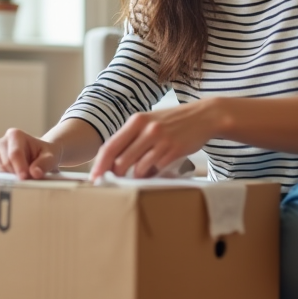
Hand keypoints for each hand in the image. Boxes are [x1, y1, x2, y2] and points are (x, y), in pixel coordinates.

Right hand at [0, 129, 62, 179]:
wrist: (37, 154)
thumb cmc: (44, 154)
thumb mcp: (50, 157)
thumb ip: (44, 164)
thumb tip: (34, 173)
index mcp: (15, 134)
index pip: (15, 153)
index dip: (19, 167)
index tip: (24, 178)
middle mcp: (1, 141)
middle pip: (4, 162)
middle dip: (15, 174)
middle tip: (27, 180)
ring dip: (7, 177)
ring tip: (19, 177)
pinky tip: (8, 178)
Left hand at [90, 100, 219, 180]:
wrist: (203, 116)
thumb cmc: (173, 121)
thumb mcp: (150, 122)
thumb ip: (132, 138)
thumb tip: (114, 161)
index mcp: (136, 121)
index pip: (110, 146)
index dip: (100, 165)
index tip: (94, 178)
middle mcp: (146, 129)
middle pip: (121, 160)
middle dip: (115, 175)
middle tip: (114, 183)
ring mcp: (161, 139)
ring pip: (138, 168)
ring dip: (137, 176)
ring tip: (142, 174)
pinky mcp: (174, 150)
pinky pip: (156, 169)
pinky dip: (153, 174)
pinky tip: (157, 170)